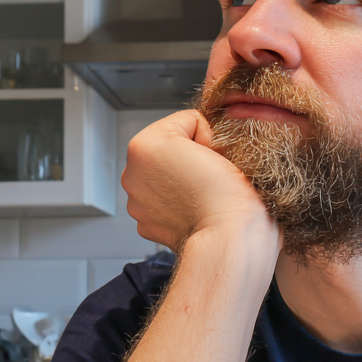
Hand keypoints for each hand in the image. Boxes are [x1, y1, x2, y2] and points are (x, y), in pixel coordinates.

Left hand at [122, 110, 279, 251]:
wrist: (229, 239)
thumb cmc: (228, 195)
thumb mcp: (218, 138)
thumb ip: (200, 129)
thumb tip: (200, 144)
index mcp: (143, 146)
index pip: (188, 123)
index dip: (209, 139)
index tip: (215, 158)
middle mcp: (131, 173)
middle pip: (171, 150)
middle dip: (190, 159)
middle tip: (209, 178)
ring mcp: (136, 202)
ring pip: (167, 177)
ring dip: (183, 182)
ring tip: (203, 196)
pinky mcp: (145, 224)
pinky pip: (164, 202)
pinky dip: (178, 206)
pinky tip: (193, 212)